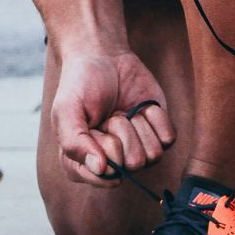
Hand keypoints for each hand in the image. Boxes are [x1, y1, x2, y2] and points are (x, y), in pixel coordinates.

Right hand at [49, 49, 175, 187]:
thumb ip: (74, 143)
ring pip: (152, 156)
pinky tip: (140, 107)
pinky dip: (155, 118)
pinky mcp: (157, 134)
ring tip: (123, 111)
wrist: (103, 56)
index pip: (104, 177)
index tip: (94, 128)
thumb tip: (100, 170)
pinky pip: (168, 139)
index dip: (103, 151)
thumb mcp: (66, 110)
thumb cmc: (80, 84)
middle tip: (109, 115)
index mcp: (84, 162)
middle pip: (131, 165)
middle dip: (120, 132)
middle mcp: (113, 162)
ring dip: (137, 125)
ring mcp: (137, 149)